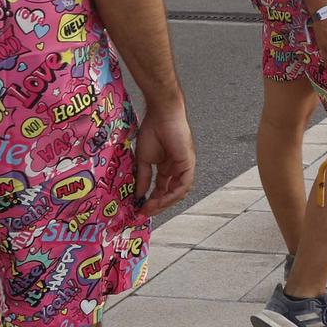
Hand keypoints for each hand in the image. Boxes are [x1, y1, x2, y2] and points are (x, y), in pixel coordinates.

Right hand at [134, 101, 195, 218]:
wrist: (161, 114)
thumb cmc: (152, 130)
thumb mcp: (144, 159)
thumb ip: (143, 177)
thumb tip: (138, 195)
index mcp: (167, 167)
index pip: (162, 189)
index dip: (152, 200)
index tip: (140, 208)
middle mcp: (177, 169)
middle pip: (171, 193)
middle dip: (158, 204)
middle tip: (144, 212)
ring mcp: (184, 166)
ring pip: (179, 192)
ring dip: (165, 202)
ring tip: (150, 207)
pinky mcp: (188, 163)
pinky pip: (183, 184)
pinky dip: (172, 194)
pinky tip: (160, 199)